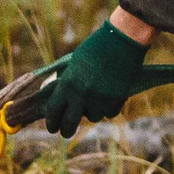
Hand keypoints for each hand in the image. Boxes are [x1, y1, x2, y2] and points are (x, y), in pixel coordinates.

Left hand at [39, 19, 151, 138]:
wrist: (121, 40)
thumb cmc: (96, 47)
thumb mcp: (75, 64)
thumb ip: (67, 82)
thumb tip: (61, 99)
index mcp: (67, 83)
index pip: (53, 111)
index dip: (51, 122)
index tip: (52, 127)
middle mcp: (81, 94)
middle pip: (70, 124)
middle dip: (66, 131)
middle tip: (66, 133)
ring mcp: (99, 99)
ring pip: (93, 118)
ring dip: (92, 113)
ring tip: (94, 101)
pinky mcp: (116, 100)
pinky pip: (110, 113)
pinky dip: (109, 109)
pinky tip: (109, 98)